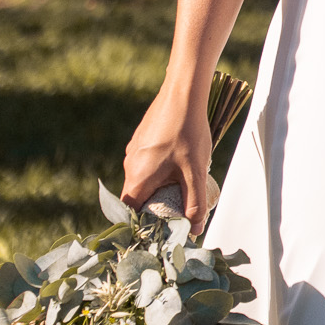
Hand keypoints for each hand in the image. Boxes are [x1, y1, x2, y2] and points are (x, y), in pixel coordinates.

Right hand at [122, 86, 212, 229]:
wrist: (183, 93)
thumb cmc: (188, 132)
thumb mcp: (195, 172)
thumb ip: (195, 204)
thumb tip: (194, 231)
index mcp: (137, 177)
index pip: (129, 212)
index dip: (142, 225)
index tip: (159, 230)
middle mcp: (130, 164)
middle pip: (137, 197)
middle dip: (156, 206)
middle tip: (177, 209)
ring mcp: (135, 150)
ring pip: (143, 179)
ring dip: (159, 187)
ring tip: (182, 185)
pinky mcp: (142, 139)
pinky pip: (147, 163)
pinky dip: (160, 171)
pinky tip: (180, 164)